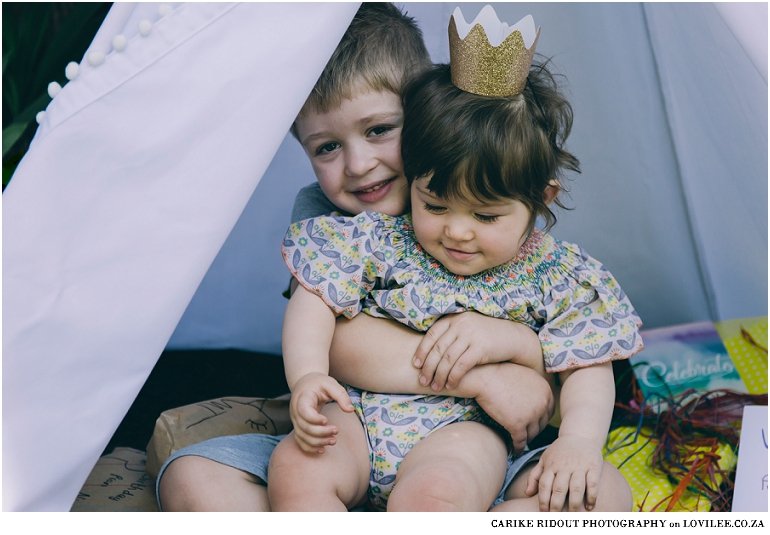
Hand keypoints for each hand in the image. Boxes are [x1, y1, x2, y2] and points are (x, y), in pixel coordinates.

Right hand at [289, 372, 354, 453]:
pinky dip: (310, 448)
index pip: (303, 410)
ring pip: (302, 436)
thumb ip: (341, 395)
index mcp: (303, 397)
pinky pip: (300, 441)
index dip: (313, 418)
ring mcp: (295, 420)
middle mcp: (295, 410)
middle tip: (336, 430)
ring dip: (317, 442)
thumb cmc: (319, 383)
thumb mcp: (331, 383)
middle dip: (320, 432)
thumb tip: (350, 410)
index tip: (326, 420)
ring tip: (333, 441)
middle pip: (304, 426)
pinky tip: (322, 450)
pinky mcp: (298, 427)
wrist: (305, 384)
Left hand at [413, 312, 536, 390]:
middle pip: (437, 349)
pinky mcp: (480, 348)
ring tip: (435, 387)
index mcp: (455, 319)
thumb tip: (429, 351)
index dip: (421, 351)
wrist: (513, 337)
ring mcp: (471, 336)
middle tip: (422, 380)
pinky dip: (453, 377)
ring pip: (447, 360)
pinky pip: (461, 366)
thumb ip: (451, 334)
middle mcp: (461, 325)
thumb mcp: (467, 327)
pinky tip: (450, 385)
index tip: (416, 365)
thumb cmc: (486, 335)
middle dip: (428, 367)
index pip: (431, 335)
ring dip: (439, 375)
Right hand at [472, 363, 553, 454]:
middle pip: (542, 423)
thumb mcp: (525, 376)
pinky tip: (515, 450)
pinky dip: (518, 447)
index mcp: (545, 390)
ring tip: (521, 442)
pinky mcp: (518, 424)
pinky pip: (520, 441)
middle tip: (528, 434)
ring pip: (532, 434)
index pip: (549, 410)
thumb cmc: (499, 374)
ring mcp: (531, 415)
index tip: (535, 422)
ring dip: (526, 439)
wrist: (485, 377)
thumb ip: (534, 388)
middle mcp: (542, 403)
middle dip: (535, 429)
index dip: (542, 418)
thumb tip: (534, 400)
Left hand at [525, 435, 603, 510]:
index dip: (543, 499)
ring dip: (574, 503)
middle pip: (559, 488)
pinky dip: (592, 496)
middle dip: (556, 505)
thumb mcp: (544, 459)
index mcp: (551, 465)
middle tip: (556, 517)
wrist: (580, 435)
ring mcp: (579, 466)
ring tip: (572, 515)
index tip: (544, 512)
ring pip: (576, 487)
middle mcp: (564, 466)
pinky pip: (593, 483)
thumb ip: (535, 476)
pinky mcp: (593, 466)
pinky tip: (589, 507)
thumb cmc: (559, 451)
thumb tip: (527, 493)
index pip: (544, 484)